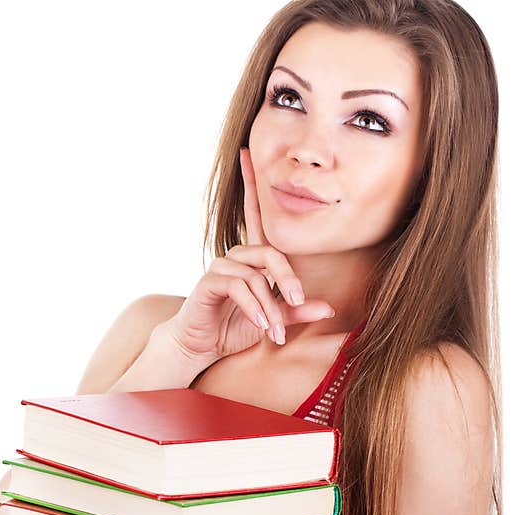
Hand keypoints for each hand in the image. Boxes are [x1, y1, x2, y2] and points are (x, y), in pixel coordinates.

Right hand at [162, 147, 334, 360]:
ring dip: (271, 306)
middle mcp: (235, 256)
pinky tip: (262, 325)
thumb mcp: (274, 320)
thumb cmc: (234, 329)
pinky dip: (255, 307)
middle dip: (287, 279)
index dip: (250, 183)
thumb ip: (297, 310)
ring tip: (275, 332)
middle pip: (270, 252)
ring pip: (256, 274)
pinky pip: (239, 285)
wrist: (201, 347)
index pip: (254, 214)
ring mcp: (221, 267)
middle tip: (298, 303)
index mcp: (251, 259)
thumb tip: (329, 307)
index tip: (246, 152)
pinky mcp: (209, 282)